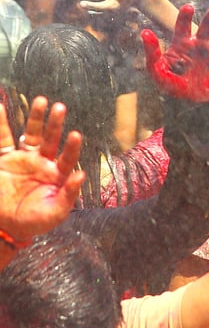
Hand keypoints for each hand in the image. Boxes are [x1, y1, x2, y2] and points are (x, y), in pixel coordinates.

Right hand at [0, 97, 84, 245]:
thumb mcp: (55, 213)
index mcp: (57, 174)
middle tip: (60, 107)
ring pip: (31, 134)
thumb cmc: (35, 222)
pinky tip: (1, 107)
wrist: (6, 227)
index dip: (72, 147)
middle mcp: (42, 163)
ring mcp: (23, 159)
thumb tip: (82, 174)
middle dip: (55, 124)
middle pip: (50, 139)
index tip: (76, 135)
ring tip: (42, 100)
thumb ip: (69, 195)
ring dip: (36, 118)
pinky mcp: (4, 160)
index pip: (67, 157)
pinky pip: (3, 140)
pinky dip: (1, 124)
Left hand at [141, 3, 208, 102]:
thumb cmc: (168, 84)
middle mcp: (198, 45)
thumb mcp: (156, 69)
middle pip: (207, 28)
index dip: (185, 16)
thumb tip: (145, 31)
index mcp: (181, 44)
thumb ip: (151, 51)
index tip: (189, 7)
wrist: (185, 103)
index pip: (183, 26)